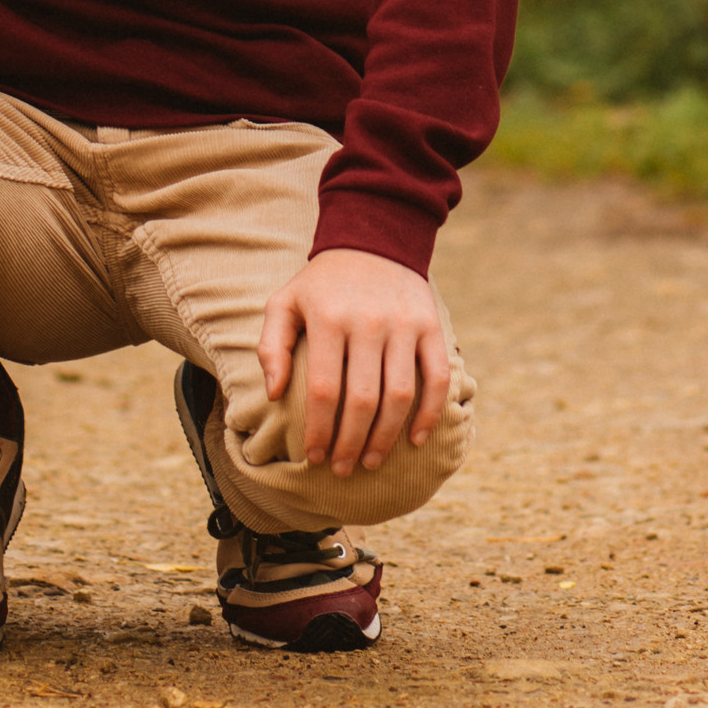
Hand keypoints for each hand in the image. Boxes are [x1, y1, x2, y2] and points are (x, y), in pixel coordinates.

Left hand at [259, 247, 451, 477]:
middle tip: (342, 468)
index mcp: (328, 317)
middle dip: (351, 443)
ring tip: (371, 462)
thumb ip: (271, 345)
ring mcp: (403, 325)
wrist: (373, 239)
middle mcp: (367, 322)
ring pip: (399, 395)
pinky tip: (416, 439)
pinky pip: (436, 378)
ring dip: (386, 437)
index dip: (320, 430)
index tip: (314, 458)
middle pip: (362, 400)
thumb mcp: (285, 302)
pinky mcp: (430, 326)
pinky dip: (430, 413)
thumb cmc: (321, 283)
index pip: (324, 389)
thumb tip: (273, 393)